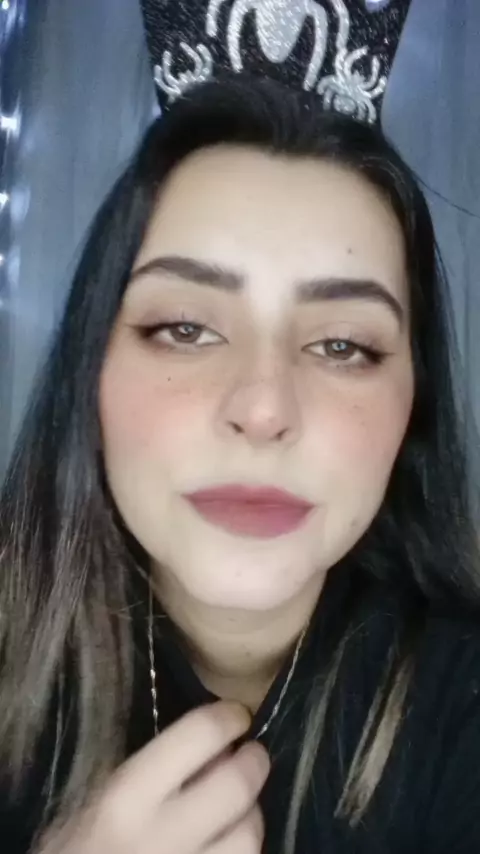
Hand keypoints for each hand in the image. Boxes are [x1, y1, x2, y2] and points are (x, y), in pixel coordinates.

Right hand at [39, 700, 269, 853]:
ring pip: (249, 837)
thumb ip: (143, 770)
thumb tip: (207, 743)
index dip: (228, 718)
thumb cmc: (73, 849)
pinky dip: (240, 851)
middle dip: (253, 762)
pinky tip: (226, 844)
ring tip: (240, 807)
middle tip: (252, 754)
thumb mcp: (94, 800)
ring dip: (250, 815)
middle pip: (236, 786)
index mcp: (126, 798)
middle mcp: (161, 838)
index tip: (237, 715)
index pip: (200, 735)